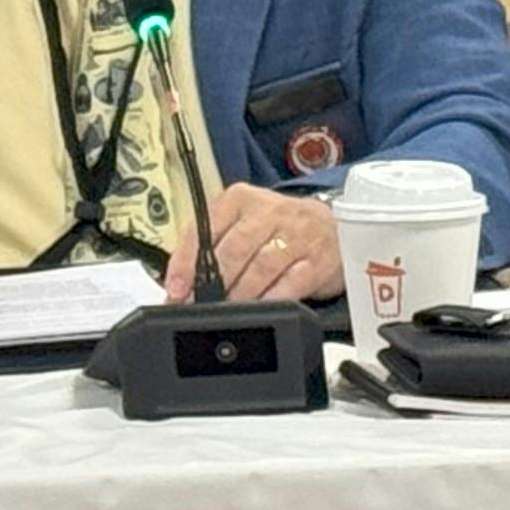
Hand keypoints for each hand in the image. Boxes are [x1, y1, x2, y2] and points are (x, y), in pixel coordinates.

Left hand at [164, 186, 341, 303]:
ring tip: (225, 310)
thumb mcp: (242, 223)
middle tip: (198, 304)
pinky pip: (291, 284)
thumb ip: (210, 247)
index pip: (206, 227)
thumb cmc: (278, 229)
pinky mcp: (317, 261)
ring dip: (239, 294)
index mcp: (241, 199)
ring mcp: (296, 235)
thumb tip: (179, 285)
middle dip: (212, 283)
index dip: (187, 262)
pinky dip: (271, 300)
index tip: (176, 288)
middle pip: (234, 248)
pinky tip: (259, 309)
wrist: (334, 227)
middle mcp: (269, 212)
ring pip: (261, 267)